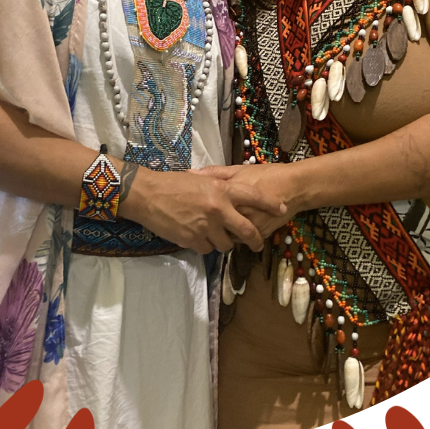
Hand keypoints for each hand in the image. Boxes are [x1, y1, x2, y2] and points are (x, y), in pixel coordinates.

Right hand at [123, 166, 287, 254]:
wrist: (148, 195)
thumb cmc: (174, 184)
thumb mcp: (202, 179)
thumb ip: (220, 187)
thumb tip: (235, 194)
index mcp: (222, 190)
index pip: (254, 197)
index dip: (270, 204)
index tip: (281, 209)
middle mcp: (218, 209)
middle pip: (246, 231)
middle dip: (255, 240)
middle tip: (257, 244)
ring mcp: (206, 226)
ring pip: (226, 244)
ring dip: (222, 242)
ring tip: (212, 233)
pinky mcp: (193, 240)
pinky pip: (207, 249)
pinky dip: (203, 244)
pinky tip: (195, 234)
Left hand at [195, 163, 297, 246]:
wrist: (295, 186)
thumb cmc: (266, 175)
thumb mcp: (239, 170)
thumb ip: (214, 173)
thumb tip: (190, 173)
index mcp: (230, 193)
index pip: (206, 208)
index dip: (197, 210)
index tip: (192, 210)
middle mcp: (238, 211)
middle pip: (214, 226)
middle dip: (207, 227)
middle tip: (203, 223)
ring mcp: (250, 225)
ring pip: (228, 236)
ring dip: (223, 234)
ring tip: (221, 227)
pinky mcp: (260, 234)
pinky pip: (242, 241)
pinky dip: (238, 237)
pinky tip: (238, 229)